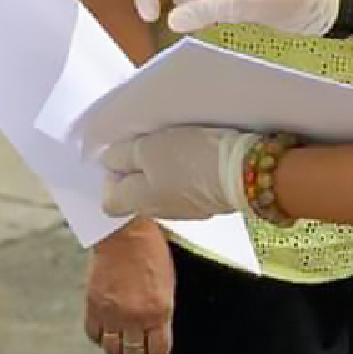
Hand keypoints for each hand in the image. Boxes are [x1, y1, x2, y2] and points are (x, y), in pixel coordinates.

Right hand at [84, 221, 175, 353]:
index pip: (159, 351)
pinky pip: (94, 333)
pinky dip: (99, 339)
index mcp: (159, 311)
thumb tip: (158, 332)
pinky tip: (104, 339)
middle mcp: (135, 316)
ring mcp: (112, 312)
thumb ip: (162, 311)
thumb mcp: (168, 284)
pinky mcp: (94, 304)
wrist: (125, 231)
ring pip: (113, 349)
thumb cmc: (151, 252)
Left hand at [101, 126, 255, 220]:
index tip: (121, 152)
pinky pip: (186, 186)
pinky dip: (186, 171)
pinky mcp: (209, 201)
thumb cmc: (189, 158)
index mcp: (138, 201)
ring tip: (173, 142)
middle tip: (147, 141)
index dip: (110, 177)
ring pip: (162, 188)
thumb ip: (121, 155)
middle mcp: (159, 212)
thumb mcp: (146, 148)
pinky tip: (196, 152)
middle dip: (137, 168)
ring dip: (162, 167)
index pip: (109, 201)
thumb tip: (108, 162)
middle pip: (136, 193)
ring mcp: (186, 210)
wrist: (244, 171)